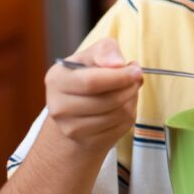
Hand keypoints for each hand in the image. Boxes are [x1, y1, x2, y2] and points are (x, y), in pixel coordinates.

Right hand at [44, 38, 141, 153]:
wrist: (77, 110)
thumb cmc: (88, 76)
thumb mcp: (93, 55)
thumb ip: (106, 51)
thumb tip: (117, 63)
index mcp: (57, 79)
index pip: (92, 82)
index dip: (120, 77)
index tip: (136, 71)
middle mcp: (58, 106)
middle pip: (108, 100)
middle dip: (129, 88)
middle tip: (135, 80)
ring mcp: (71, 128)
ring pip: (118, 114)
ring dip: (131, 100)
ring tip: (127, 92)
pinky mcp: (86, 142)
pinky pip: (120, 128)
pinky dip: (128, 115)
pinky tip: (121, 107)